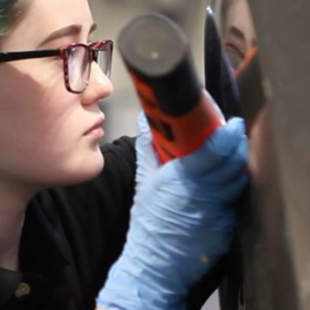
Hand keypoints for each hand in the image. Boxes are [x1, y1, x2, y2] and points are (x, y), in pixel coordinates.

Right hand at [96, 117, 248, 309]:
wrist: (155, 261)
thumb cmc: (148, 220)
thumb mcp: (144, 181)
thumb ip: (148, 148)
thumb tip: (146, 121)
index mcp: (180, 178)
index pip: (214, 151)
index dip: (227, 135)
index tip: (232, 124)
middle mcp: (202, 193)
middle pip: (233, 163)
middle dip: (237, 147)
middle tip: (233, 136)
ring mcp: (217, 211)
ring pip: (238, 182)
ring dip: (237, 168)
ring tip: (228, 161)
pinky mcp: (227, 226)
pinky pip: (234, 202)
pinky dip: (231, 192)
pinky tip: (221, 189)